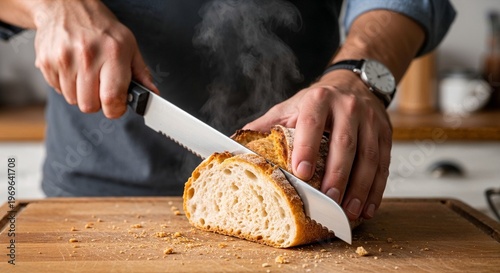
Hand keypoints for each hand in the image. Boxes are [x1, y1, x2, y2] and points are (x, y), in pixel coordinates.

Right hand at [32, 0, 157, 117]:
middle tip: (101, 89)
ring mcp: (63, 59)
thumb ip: (141, 73)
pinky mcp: (46, 61)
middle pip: (89, 105)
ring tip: (87, 76)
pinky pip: (58, 90)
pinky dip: (66, 86)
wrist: (66, 6)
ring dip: (81, 94)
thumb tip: (152, 94)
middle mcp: (87, 56)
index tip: (117, 106)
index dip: (116, 109)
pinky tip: (73, 70)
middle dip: (98, 103)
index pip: (111, 98)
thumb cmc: (102, 28)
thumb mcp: (129, 45)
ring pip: (73, 100)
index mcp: (112, 53)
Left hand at [244, 70, 391, 219]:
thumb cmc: (317, 102)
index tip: (300, 173)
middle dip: (338, 175)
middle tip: (329, 201)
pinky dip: (377, 188)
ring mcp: (370, 120)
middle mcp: (348, 107)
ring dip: (360, 188)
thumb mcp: (289, 107)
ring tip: (350, 211)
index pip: (313, 123)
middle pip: (345, 144)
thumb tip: (232, 144)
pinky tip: (368, 207)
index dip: (307, 147)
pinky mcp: (385, 134)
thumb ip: (265, 126)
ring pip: (369, 157)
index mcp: (319, 100)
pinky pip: (384, 164)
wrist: (354, 83)